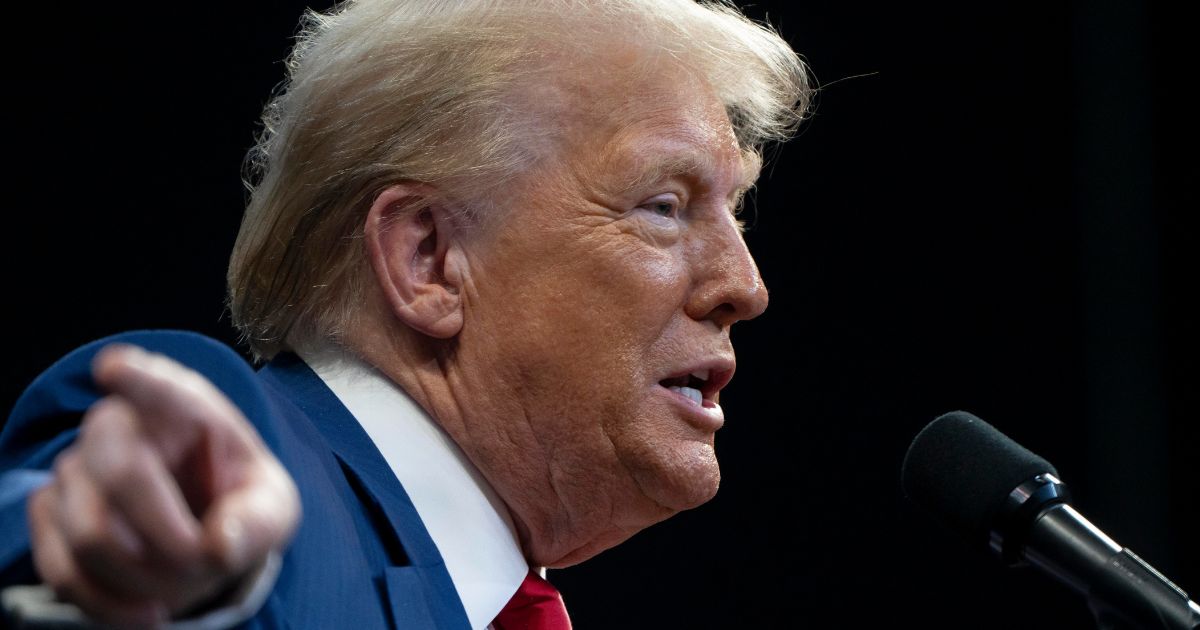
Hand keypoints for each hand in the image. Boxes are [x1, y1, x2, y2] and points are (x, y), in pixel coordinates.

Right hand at [26, 344, 300, 626]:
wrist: (204, 536)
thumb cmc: (240, 507)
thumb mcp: (273, 510)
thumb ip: (259, 522)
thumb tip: (222, 544)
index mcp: (186, 409)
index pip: (158, 384)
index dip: (136, 376)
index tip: (114, 368)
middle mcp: (121, 427)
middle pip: (119, 475)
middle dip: (167, 535)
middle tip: (202, 562)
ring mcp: (78, 469)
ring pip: (89, 533)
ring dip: (142, 576)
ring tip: (182, 586)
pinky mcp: (51, 515)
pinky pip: (62, 569)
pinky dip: (107, 604)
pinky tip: (146, 613)